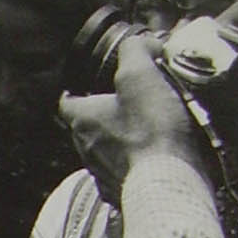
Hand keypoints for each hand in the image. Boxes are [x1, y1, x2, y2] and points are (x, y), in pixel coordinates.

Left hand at [58, 33, 202, 201]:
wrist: (169, 185)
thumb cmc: (152, 131)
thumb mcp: (141, 77)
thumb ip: (135, 52)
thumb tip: (140, 42)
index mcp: (82, 119)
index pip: (68, 102)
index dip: (78, 93)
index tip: (91, 88)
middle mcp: (85, 149)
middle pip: (86, 128)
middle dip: (104, 118)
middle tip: (130, 109)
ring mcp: (102, 175)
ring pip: (104, 154)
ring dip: (120, 145)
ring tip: (148, 137)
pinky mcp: (122, 195)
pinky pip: (123, 179)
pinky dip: (135, 170)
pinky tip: (155, 165)